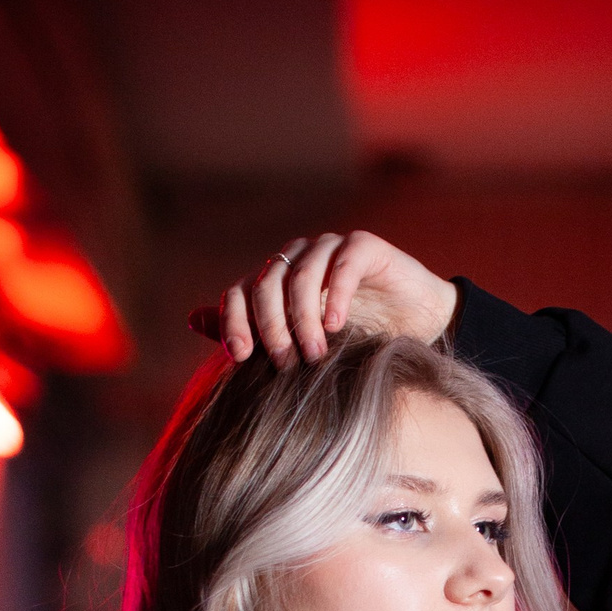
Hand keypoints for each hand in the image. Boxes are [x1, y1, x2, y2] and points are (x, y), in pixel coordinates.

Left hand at [191, 231, 457, 369]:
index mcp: (276, 281)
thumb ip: (252, 332)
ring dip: (302, 317)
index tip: (242, 357)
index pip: (240, 292)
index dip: (234, 322)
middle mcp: (298, 259)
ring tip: (314, 354)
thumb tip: (193, 318)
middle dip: (271, 326)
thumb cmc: (358, 340)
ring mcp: (330, 249)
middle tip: (285, 363)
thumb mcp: (300, 344)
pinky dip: (335, 294)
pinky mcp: (365, 248)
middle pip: (267, 283)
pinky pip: (342, 264)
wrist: (418, 329)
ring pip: (301, 274)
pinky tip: (336, 324)